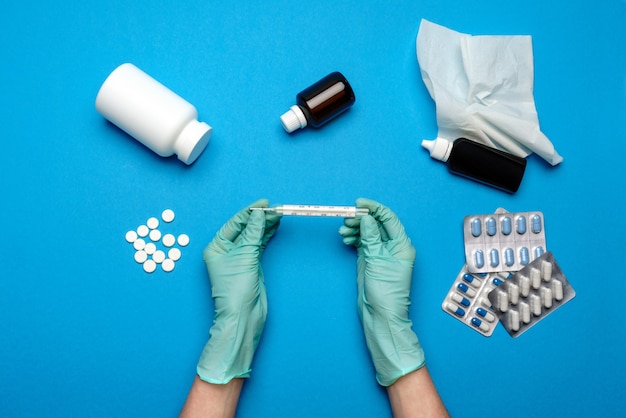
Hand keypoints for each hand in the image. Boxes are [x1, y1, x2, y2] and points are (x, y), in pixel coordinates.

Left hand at [196, 199, 280, 383]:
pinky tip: (275, 226)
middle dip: (260, 218)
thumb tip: (259, 214)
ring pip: (254, 235)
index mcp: (216, 247)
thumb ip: (253, 234)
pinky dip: (267, 235)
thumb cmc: (236, 290)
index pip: (235, 223)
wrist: (243, 316)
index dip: (250, 212)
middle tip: (277, 209)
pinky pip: (259, 244)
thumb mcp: (245, 256)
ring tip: (279, 214)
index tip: (265, 204)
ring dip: (266, 225)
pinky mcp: (251, 264)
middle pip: (245, 228)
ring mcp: (239, 257)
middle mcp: (226, 250)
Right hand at [339, 198, 424, 385]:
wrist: (381, 315)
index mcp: (402, 245)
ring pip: (367, 232)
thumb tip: (366, 218)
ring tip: (343, 232)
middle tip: (346, 219)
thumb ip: (371, 238)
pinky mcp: (371, 260)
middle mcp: (393, 247)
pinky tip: (346, 239)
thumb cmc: (386, 293)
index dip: (374, 208)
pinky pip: (362, 242)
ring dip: (355, 229)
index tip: (358, 204)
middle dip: (361, 219)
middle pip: (376, 224)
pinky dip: (354, 238)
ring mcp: (381, 253)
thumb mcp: (377, 261)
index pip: (388, 218)